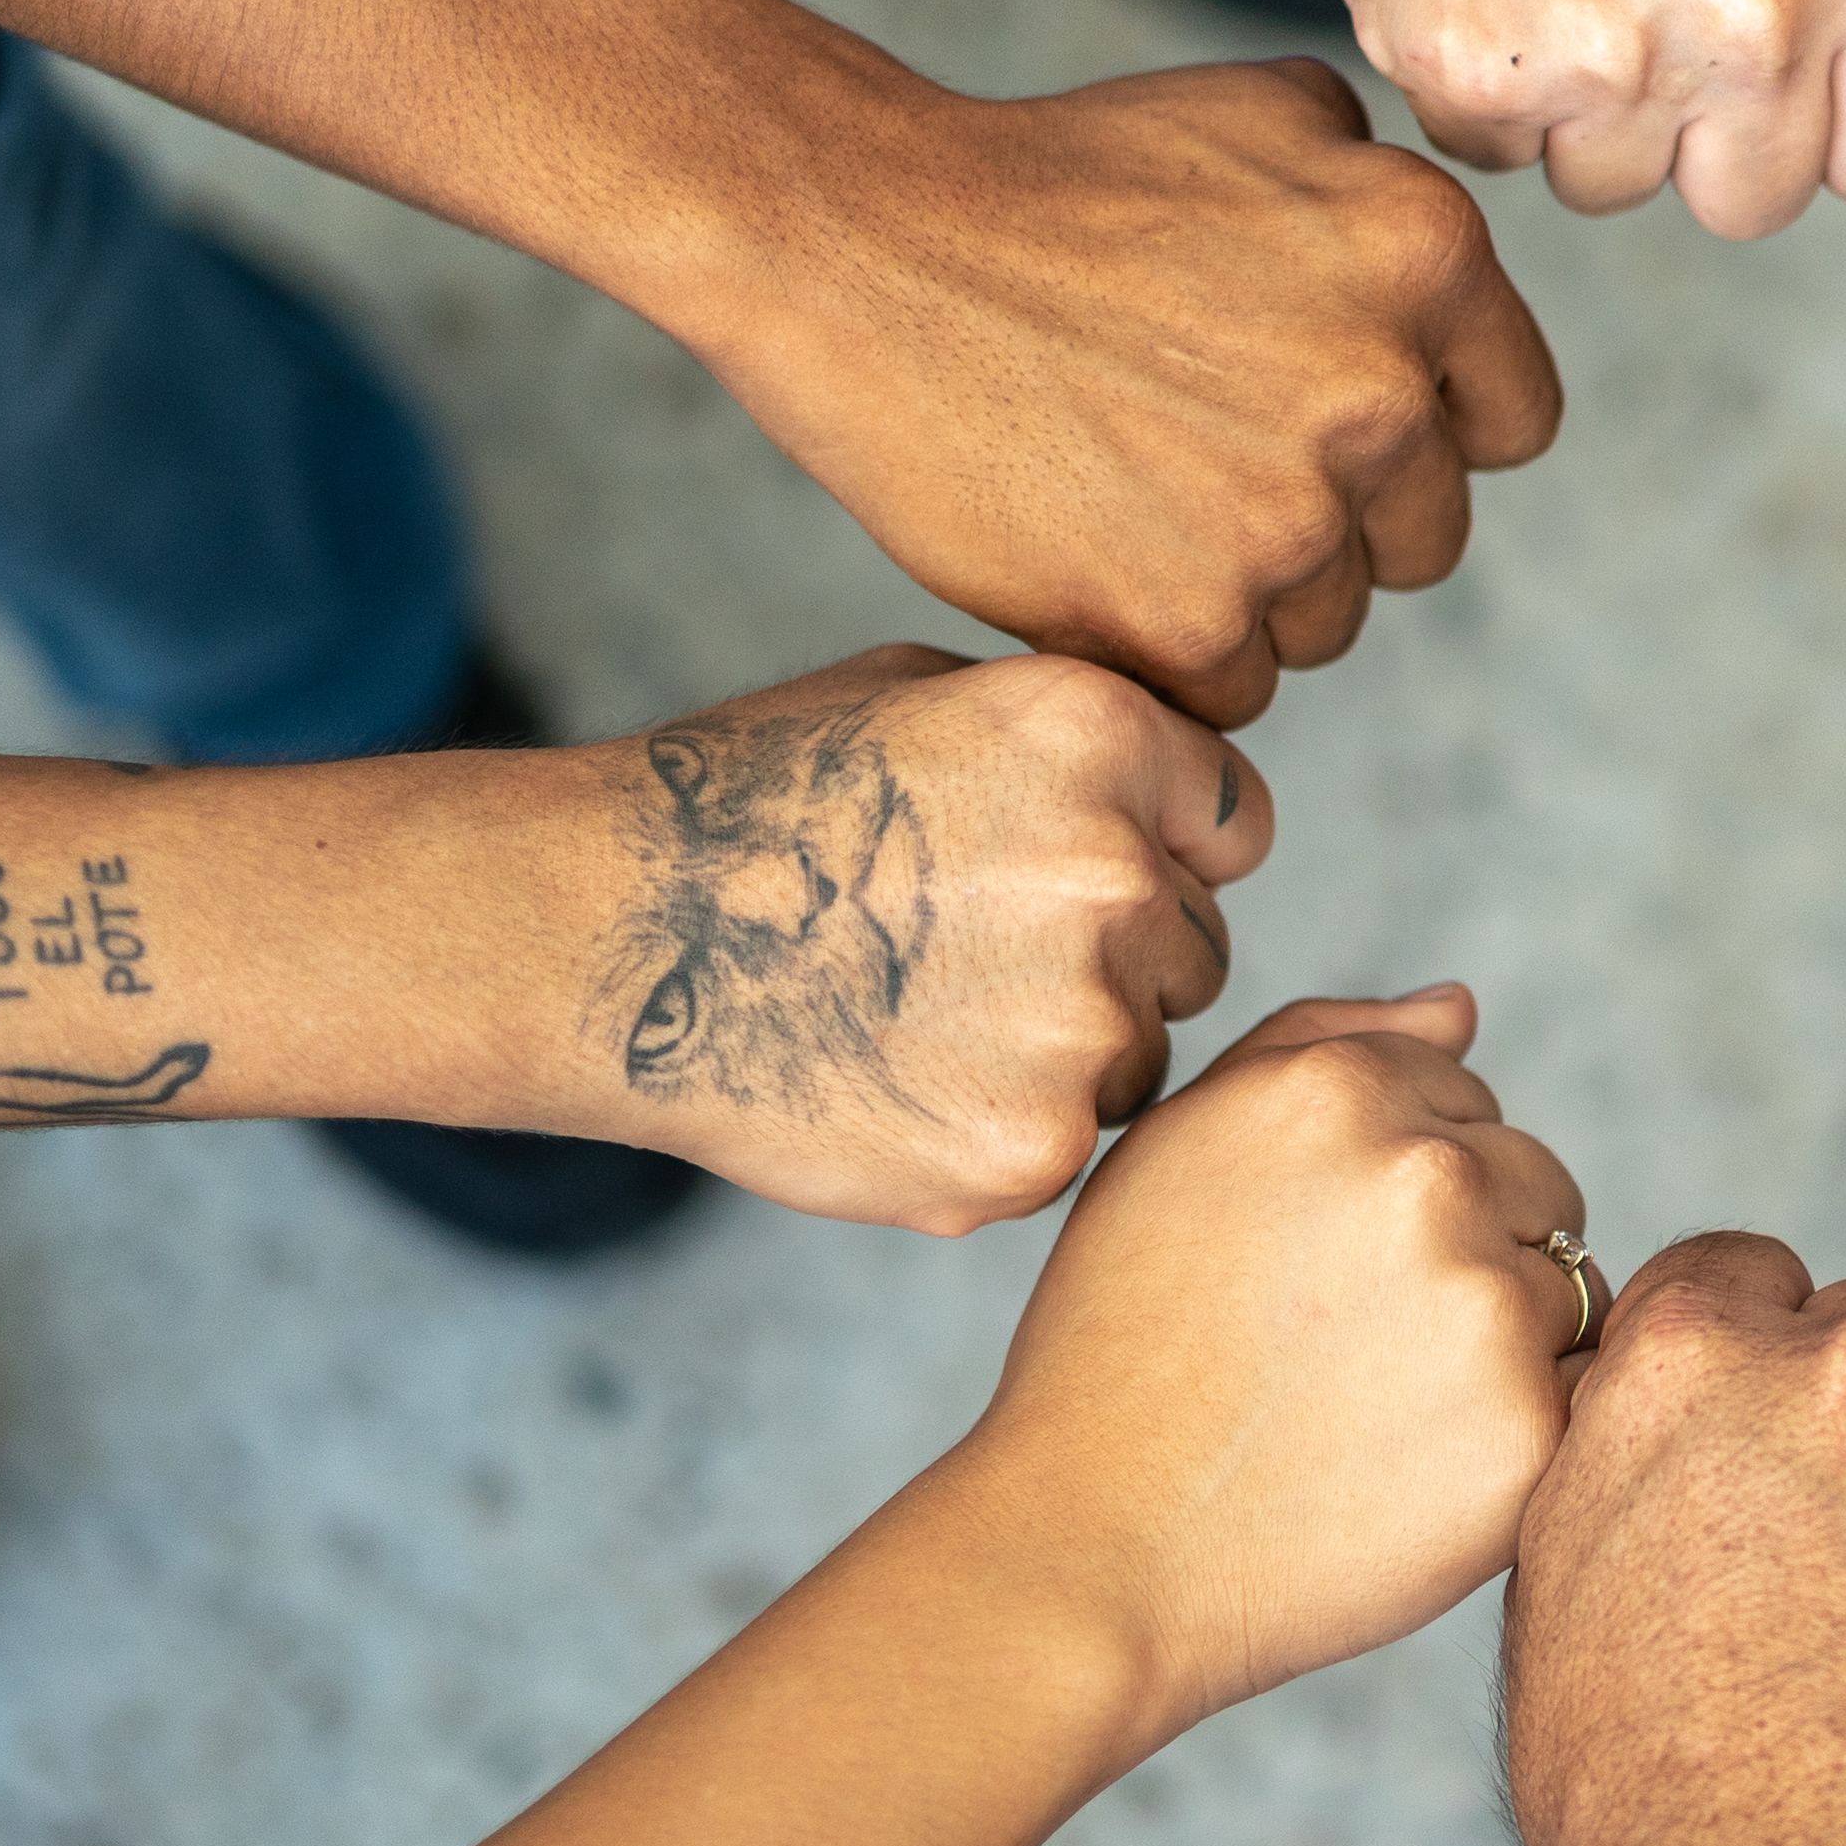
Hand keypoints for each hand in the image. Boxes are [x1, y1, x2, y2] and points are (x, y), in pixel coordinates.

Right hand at [558, 646, 1270, 1233]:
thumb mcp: (923, 696)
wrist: (614, 938)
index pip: (1231, 826)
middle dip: (1115, 959)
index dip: (1164, 853)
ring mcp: (1079, 1024)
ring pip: (1138, 1057)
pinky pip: (1066, 1144)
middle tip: (970, 958)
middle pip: (1194, 950)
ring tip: (917, 1020)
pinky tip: (894, 1085)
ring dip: (1062, 1051)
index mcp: (1099, 741)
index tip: (1083, 875)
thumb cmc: (751, 801)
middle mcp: (1114, 876)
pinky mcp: (1029, 1149)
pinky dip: (999, 1129)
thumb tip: (1169, 801)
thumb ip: (1075, 744)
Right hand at [694, 61, 1560, 726]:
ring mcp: (1289, 518)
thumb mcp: (1262, 112)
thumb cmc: (1059, 173)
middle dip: (1338, 517)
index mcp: (1428, 256)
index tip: (1334, 421)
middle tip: (1205, 460)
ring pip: (1330, 621)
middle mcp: (1383, 392)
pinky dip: (1171, 651)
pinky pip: (1236, 691)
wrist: (867, 247)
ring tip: (1135, 498)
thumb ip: (1387, 189)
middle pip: (1424, 539)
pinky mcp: (1187, 623)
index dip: (1428, 431)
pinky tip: (1095, 559)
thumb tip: (1452, 271)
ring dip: (1252, 590)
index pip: (1514, 423)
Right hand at [930, 989, 1590, 1744]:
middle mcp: (1427, 1174)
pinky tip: (1420, 1466)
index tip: (1322, 1264)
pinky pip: (1588, 1393)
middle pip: (1537, 1181)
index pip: (1463, 1093)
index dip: (1396, 1186)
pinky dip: (1527, 1426)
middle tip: (1350, 1348)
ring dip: (1505, 1337)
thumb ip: (1322, 1044)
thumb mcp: (1179, 1151)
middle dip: (1471, 1248)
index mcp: (1338, 1088)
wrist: (1095, 1549)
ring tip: (1377, 1409)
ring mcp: (1485, 1300)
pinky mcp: (1529, 1425)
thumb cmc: (1122, 1346)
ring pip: (1571, 1286)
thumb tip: (1462, 1006)